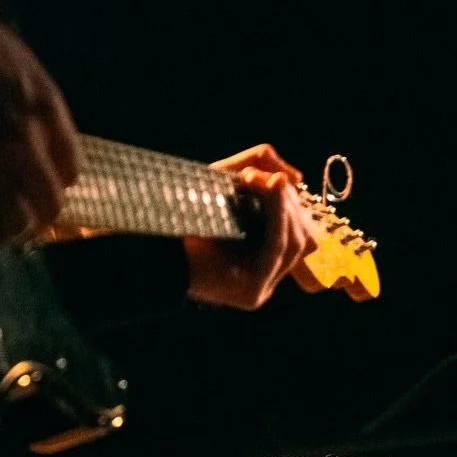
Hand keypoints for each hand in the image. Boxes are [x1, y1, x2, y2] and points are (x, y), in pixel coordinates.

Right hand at [0, 0, 80, 242]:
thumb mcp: (18, 59)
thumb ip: (37, 103)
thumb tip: (44, 144)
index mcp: (43, 108)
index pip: (71, 171)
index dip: (58, 182)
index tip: (42, 183)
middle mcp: (21, 141)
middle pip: (48, 205)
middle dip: (39, 214)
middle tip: (25, 216)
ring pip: (12, 222)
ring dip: (9, 228)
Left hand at [183, 144, 318, 308]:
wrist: (154, 245)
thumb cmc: (185, 214)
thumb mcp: (227, 181)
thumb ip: (260, 166)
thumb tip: (298, 177)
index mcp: (262, 260)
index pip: (299, 234)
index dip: (294, 204)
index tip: (279, 178)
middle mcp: (265, 279)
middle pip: (302, 239)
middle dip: (289, 203)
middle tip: (268, 176)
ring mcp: (260, 289)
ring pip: (294, 243)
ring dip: (285, 206)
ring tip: (270, 181)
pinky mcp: (253, 291)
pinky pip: (278, 249)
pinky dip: (277, 216)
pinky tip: (271, 190)